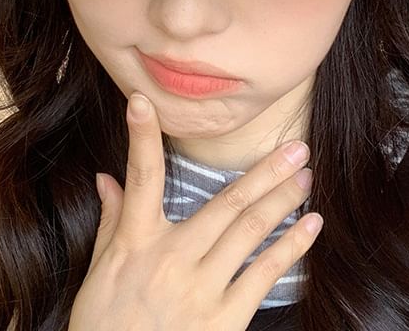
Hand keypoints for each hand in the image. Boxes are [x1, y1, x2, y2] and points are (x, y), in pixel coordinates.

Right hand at [68, 92, 322, 330]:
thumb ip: (110, 221)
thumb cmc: (105, 326)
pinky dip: (290, 247)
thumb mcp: (99, 273)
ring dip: (283, 200)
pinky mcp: (224, 320)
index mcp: (136, 241)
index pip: (139, 176)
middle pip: (226, 202)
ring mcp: (200, 288)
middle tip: (296, 146)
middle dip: (265, 171)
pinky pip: (263, 275)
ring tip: (306, 176)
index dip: (141, 136)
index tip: (143, 101)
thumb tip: (106, 179)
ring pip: (250, 231)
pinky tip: (310, 226)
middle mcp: (171, 256)